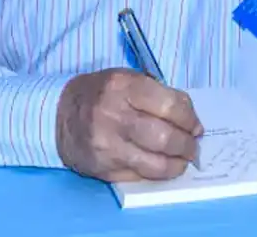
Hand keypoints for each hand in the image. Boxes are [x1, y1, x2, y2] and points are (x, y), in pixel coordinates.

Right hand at [55, 68, 203, 181]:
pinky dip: (157, 173)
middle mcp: (113, 116)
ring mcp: (107, 146)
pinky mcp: (103, 169)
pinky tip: (163, 166)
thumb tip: (190, 119)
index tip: (196, 125)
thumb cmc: (102, 93)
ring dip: (177, 164)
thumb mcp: (128, 79)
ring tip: (183, 158)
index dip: (189, 118)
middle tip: (193, 145)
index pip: (169, 105)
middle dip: (187, 144)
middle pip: (164, 137)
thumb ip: (159, 94)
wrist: (59, 115)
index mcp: (122, 87)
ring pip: (155, 163)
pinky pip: (140, 176)